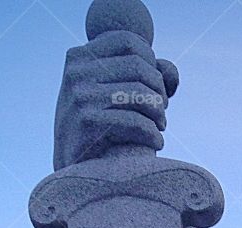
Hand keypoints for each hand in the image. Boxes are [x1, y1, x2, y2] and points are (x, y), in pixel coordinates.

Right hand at [53, 31, 178, 169]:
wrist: (71, 172)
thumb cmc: (98, 131)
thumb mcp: (113, 96)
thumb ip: (144, 76)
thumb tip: (170, 71)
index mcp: (79, 57)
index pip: (128, 42)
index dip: (151, 63)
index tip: (155, 88)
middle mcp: (76, 72)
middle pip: (139, 67)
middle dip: (159, 92)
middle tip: (162, 114)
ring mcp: (80, 97)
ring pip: (140, 94)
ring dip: (159, 113)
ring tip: (160, 127)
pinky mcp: (87, 123)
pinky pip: (135, 122)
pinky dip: (153, 134)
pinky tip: (157, 143)